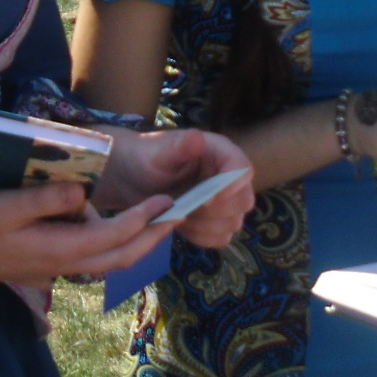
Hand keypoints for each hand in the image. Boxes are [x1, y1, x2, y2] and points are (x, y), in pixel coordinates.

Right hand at [0, 185, 177, 288]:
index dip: (144, 220)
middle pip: (116, 259)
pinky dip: (105, 249)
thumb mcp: (3, 204)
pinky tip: (105, 232)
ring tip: (151, 222)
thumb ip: (46, 199)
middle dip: (150, 238)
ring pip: (101, 264)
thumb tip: (85, 193)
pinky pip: (82, 262)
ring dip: (131, 245)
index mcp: (55, 250)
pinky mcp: (36, 268)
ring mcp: (46, 272)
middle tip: (176, 215)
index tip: (169, 201)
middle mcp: (57, 267)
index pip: (113, 237)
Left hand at [93, 127, 255, 249]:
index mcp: (220, 152)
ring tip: (179, 216)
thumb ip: (178, 147)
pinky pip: (221, 238)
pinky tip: (183, 228)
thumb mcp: (158, 151)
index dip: (231, 188)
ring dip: (206, 226)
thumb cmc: (146, 158)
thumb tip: (198, 138)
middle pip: (243, 201)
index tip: (205, 200)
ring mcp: (224, 200)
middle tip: (185, 208)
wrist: (133, 178)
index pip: (243, 170)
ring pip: (233, 223)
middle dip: (215, 211)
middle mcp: (228, 175)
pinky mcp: (215, 220)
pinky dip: (203, 238)